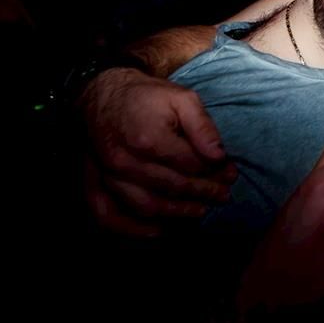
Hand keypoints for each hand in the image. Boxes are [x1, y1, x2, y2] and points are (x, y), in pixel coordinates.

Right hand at [80, 67, 235, 232]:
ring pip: (146, 205)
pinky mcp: (92, 182)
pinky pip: (108, 215)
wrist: (101, 93)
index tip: (231, 173)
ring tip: (200, 211)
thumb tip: (219, 155)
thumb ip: (203, 126)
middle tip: (223, 195)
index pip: (191, 165)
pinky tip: (158, 230)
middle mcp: (125, 161)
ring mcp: (107, 175)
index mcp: (149, 138)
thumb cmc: (146, 96)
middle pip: (173, 187)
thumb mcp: (181, 98)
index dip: (215, 171)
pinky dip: (133, 228)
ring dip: (177, 213)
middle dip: (203, 192)